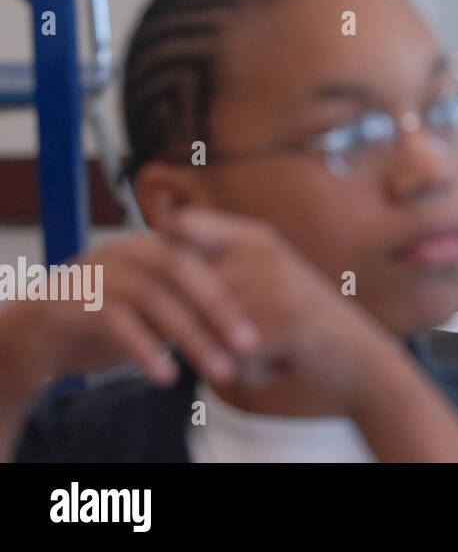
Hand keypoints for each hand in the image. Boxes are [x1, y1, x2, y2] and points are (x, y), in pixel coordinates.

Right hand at [0, 231, 257, 399]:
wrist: (31, 337)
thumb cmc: (101, 323)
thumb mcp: (151, 310)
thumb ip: (189, 305)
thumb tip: (245, 322)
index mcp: (149, 245)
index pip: (202, 257)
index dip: (233, 288)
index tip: (263, 323)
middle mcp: (125, 250)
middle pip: (183, 271)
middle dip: (220, 310)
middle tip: (249, 345)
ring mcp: (97, 272)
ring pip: (154, 298)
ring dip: (191, 337)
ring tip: (218, 370)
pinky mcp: (71, 302)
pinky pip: (116, 323)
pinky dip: (145, 350)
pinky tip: (166, 376)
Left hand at [156, 206, 398, 417]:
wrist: (361, 357)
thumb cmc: (304, 326)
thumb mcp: (264, 283)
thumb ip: (218, 271)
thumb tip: (158, 265)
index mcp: (255, 237)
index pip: (183, 225)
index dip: (161, 252)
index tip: (159, 282)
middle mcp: (263, 251)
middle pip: (184, 286)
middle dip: (191, 327)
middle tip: (234, 343)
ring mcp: (275, 282)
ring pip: (206, 329)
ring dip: (223, 355)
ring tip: (264, 354)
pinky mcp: (284, 318)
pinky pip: (234, 357)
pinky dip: (250, 373)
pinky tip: (280, 365)